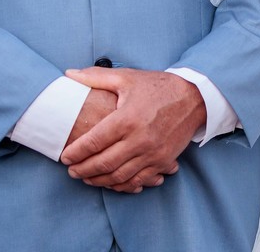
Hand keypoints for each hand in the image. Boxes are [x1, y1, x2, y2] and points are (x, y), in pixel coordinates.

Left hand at [61, 68, 203, 193]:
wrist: (194, 98)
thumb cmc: (158, 86)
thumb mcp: (127, 77)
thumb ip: (96, 77)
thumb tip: (69, 74)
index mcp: (127, 118)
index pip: (94, 142)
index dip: (76, 152)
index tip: (65, 157)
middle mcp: (140, 139)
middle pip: (104, 163)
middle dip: (83, 170)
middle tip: (71, 171)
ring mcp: (153, 153)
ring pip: (120, 176)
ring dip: (99, 181)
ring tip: (86, 178)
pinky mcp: (163, 161)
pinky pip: (139, 180)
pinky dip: (122, 185)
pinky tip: (111, 182)